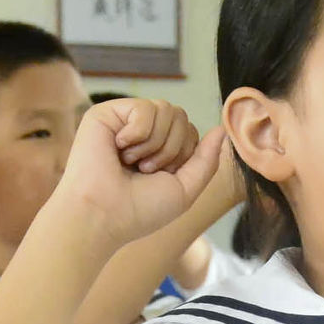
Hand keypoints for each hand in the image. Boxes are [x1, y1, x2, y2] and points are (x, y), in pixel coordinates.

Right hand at [51, 98, 227, 247]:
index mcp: (159, 150)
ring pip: (167, 110)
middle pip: (182, 117)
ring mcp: (125, 122)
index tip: (161, 177)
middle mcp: (143, 133)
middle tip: (144, 171)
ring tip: (131, 162)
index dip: (184, 155)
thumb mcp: (185, 188)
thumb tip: (222, 129)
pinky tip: (118, 148)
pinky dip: (137, 134)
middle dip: (171, 149)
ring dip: (154, 144)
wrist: (102, 215)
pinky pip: (144, 108)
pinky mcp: (107, 113)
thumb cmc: (139, 210)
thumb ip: (207, 160)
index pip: (191, 131)